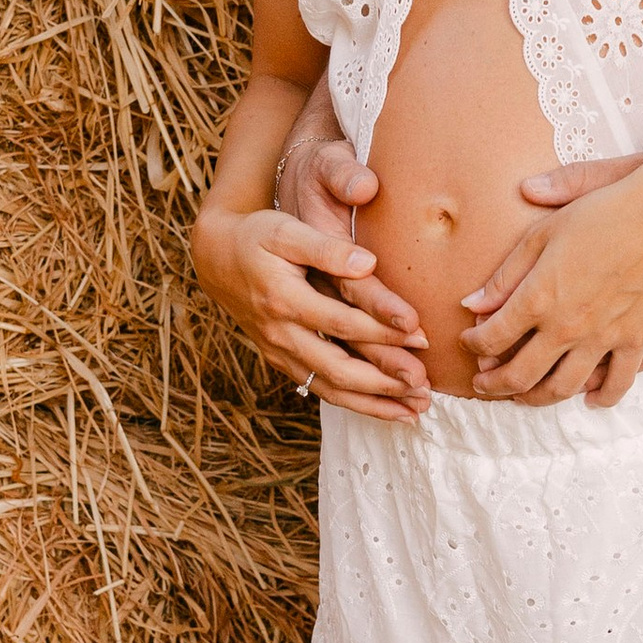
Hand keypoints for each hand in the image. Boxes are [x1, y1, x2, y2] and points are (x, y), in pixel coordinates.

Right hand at [192, 195, 428, 421]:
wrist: (217, 258)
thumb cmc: (256, 237)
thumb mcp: (285, 230)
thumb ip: (327, 248)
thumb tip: (368, 263)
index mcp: (283, 300)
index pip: (342, 322)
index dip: (382, 330)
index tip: (420, 335)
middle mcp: (280, 335)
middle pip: (338, 368)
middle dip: (384, 381)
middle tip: (425, 387)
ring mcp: (280, 353)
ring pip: (330, 388)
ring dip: (374, 404)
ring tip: (416, 411)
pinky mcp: (283, 362)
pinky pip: (321, 389)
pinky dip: (356, 403)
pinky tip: (388, 409)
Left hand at [466, 157, 642, 393]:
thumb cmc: (602, 212)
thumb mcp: (543, 233)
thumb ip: (506, 273)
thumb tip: (473, 304)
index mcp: (538, 297)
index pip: (491, 337)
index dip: (474, 345)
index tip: (470, 342)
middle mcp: (566, 327)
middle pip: (519, 374)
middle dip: (493, 384)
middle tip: (483, 385)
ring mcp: (603, 339)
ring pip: (561, 387)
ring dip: (535, 398)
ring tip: (523, 396)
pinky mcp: (636, 340)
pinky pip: (618, 382)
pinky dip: (601, 396)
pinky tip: (589, 398)